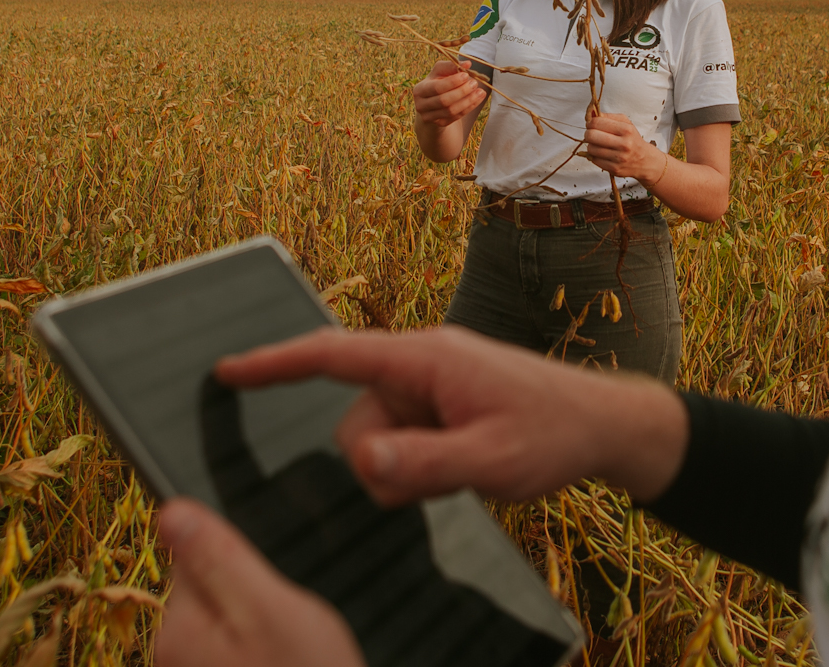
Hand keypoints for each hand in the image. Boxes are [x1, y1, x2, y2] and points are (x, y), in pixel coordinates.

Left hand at [155, 498, 362, 666]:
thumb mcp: (270, 608)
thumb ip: (218, 557)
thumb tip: (171, 511)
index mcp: (177, 631)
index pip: (189, 556)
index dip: (235, 560)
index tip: (265, 588)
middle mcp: (171, 658)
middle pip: (205, 591)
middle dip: (248, 596)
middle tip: (284, 627)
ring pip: (224, 621)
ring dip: (257, 627)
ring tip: (288, 652)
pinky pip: (235, 649)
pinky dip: (260, 652)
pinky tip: (283, 665)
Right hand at [214, 325, 687, 506]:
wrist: (603, 425)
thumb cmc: (553, 435)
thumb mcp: (491, 461)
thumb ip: (423, 464)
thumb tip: (360, 460)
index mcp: (426, 357)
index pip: (333, 354)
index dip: (274, 363)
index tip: (225, 370)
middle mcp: (421, 362)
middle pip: (354, 421)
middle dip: (382, 461)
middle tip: (446, 474)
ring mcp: (431, 384)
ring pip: (376, 441)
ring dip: (406, 468)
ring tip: (466, 466)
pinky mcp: (440, 404)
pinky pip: (401, 443)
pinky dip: (421, 463)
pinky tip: (464, 464)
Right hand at [411, 61, 484, 129]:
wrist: (434, 104)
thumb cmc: (439, 83)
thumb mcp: (441, 72)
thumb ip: (452, 66)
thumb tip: (467, 64)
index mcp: (420, 89)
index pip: (436, 87)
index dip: (452, 82)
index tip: (466, 75)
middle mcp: (421, 105)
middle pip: (444, 100)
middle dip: (462, 92)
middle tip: (475, 83)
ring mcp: (429, 117)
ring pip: (451, 111)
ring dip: (468, 101)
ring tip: (480, 92)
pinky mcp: (439, 124)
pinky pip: (456, 117)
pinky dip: (468, 108)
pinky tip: (477, 100)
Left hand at [583, 111, 664, 182]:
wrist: (645, 160)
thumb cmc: (632, 139)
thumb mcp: (625, 123)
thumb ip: (608, 116)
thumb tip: (591, 113)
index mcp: (626, 130)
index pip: (596, 122)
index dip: (590, 123)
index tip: (592, 125)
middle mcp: (623, 144)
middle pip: (591, 136)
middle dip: (588, 134)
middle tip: (593, 135)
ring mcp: (619, 158)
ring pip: (591, 149)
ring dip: (591, 145)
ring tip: (599, 145)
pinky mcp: (614, 169)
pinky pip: (594, 160)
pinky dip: (595, 156)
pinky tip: (602, 154)